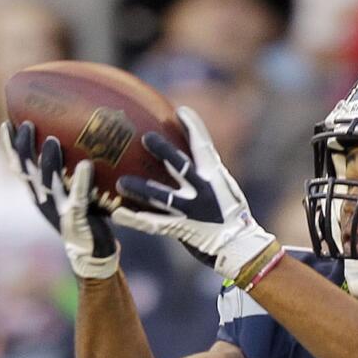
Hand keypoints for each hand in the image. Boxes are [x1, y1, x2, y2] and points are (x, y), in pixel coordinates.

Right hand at [0, 120, 118, 278]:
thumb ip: (64, 171)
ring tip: (52, 140)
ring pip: (49, 184)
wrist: (92, 251)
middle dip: (24, 148)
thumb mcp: (67, 192)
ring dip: (49, 162)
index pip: (19, 168)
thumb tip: (69, 137)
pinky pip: (78, 197)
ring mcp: (59, 210)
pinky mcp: (78, 218)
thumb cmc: (83, 216)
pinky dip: (81, 181)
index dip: (10, 148)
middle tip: (27, 124)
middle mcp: (43, 201)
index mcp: (38, 194)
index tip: (6, 124)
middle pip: (28, 172)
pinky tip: (85, 165)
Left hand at [112, 106, 276, 282]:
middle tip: (146, 137)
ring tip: (121, 183)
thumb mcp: (224, 187)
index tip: (181, 112)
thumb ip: (208, 172)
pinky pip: (153, 224)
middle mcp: (203, 191)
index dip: (193, 127)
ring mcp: (192, 211)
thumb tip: (190, 154)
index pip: (204, 147)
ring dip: (140, 189)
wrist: (240, 246)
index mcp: (215, 177)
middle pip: (181, 166)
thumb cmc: (232, 215)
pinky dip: (135, 219)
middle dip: (164, 151)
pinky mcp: (181, 229)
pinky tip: (117, 214)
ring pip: (162, 197)